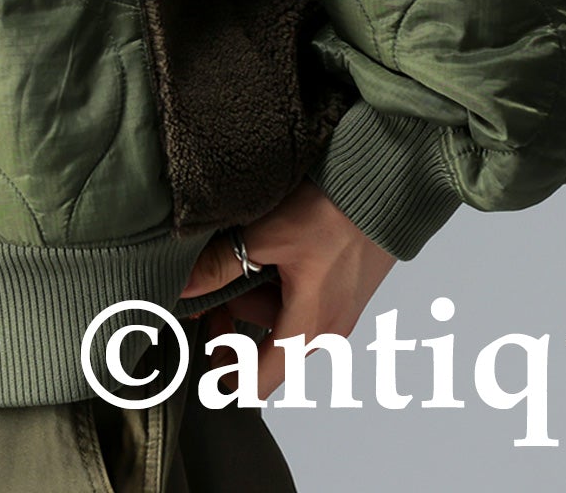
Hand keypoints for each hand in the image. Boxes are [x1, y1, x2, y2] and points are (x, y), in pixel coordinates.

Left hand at [178, 178, 397, 400]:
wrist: (384, 183)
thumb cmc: (333, 211)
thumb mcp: (265, 236)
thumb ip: (219, 266)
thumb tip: (181, 286)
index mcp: (306, 328)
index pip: (256, 383)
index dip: (221, 371)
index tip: (200, 342)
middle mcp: (326, 330)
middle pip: (266, 350)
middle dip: (234, 322)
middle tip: (211, 287)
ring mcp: (338, 311)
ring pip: (282, 322)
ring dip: (255, 298)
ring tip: (242, 254)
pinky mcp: (343, 289)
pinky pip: (301, 303)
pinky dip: (278, 286)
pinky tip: (269, 250)